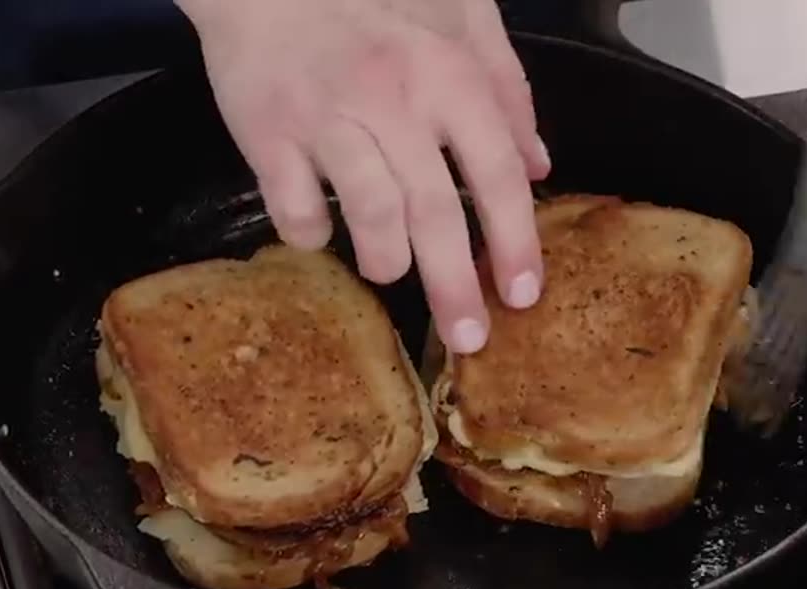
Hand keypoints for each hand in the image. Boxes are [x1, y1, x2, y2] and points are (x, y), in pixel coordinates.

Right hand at [178, 0, 550, 353]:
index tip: (523, 293)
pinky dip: (311, 233)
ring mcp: (327, 118)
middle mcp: (391, 99)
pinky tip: (318, 230)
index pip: (496, 172)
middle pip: (435, 210)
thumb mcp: (458, 20)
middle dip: (456, 284)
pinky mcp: (268, 134)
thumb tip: (538, 164)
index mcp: (445, 73)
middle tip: (468, 337)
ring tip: (391, 270)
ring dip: (386, 259)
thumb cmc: (371, 3)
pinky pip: (295, 207)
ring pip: (370, 212)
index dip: (515, 240)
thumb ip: (505, 87)